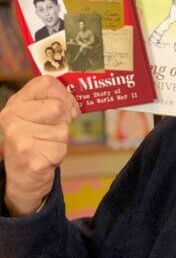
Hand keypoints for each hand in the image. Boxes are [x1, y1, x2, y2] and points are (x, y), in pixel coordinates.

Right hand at [0, 76, 79, 215]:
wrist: (21, 174)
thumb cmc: (35, 139)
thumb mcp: (37, 113)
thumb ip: (54, 99)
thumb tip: (81, 92)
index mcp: (17, 102)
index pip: (47, 83)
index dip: (65, 94)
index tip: (66, 105)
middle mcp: (12, 117)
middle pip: (58, 107)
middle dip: (65, 119)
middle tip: (54, 129)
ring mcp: (20, 138)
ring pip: (62, 130)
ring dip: (62, 138)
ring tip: (47, 143)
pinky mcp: (31, 158)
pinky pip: (61, 148)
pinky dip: (59, 153)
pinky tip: (46, 156)